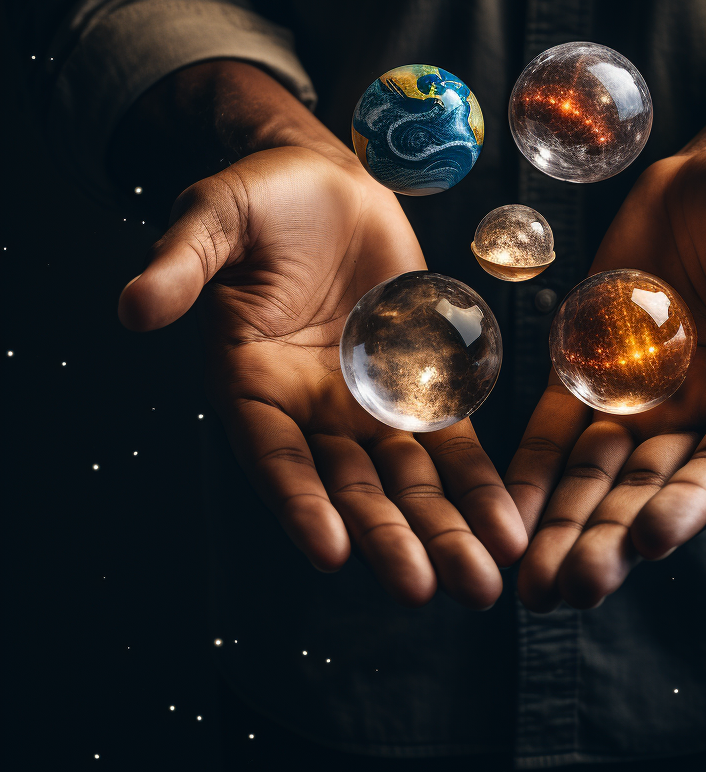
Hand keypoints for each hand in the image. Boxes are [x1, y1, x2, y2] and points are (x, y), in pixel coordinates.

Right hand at [117, 65, 525, 608]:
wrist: (327, 180)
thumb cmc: (261, 199)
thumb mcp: (214, 219)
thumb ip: (183, 264)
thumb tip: (133, 306)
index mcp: (252, 384)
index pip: (274, 456)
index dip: (300, 503)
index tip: (331, 551)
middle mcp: (310, 409)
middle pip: (351, 486)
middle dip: (390, 538)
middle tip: (429, 590)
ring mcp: (367, 401)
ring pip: (408, 479)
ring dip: (444, 529)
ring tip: (482, 581)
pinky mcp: (418, 381)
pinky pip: (451, 440)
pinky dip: (476, 482)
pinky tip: (506, 526)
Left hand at [506, 140, 705, 611]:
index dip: (694, 502)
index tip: (653, 539)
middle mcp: (699, 408)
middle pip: (654, 487)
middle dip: (614, 538)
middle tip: (573, 589)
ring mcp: (640, 394)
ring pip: (600, 473)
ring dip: (567, 526)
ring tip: (533, 585)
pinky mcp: (590, 367)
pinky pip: (558, 426)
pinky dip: (536, 471)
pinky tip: (507, 515)